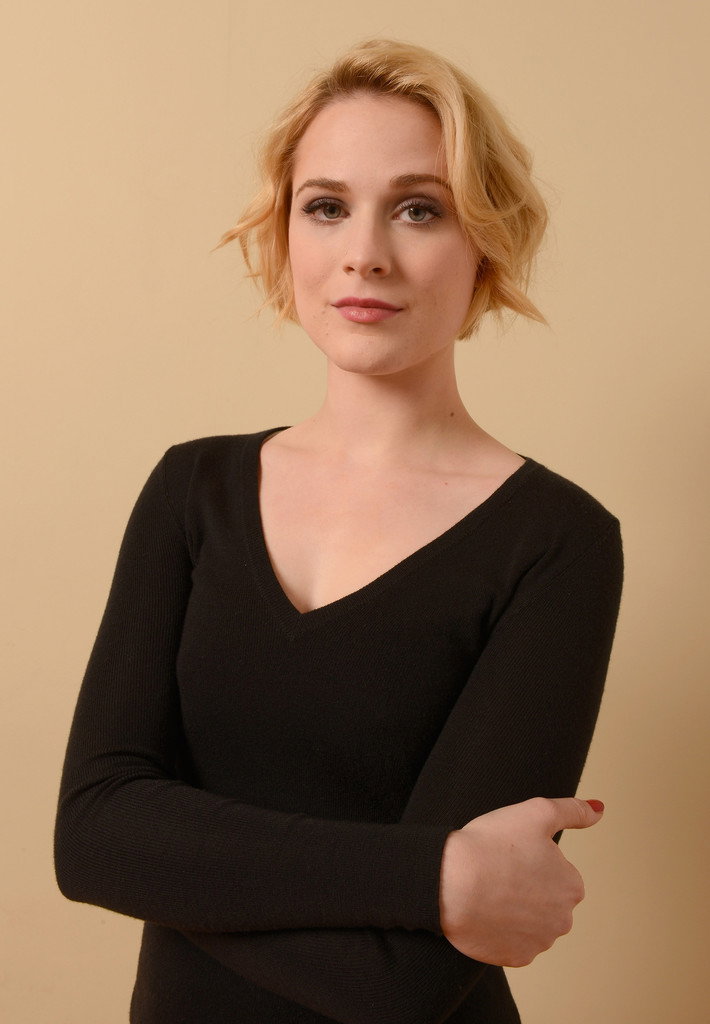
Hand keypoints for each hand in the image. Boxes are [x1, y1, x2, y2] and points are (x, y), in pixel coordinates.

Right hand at [439, 797, 603, 966]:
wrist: (450, 884)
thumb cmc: (492, 845)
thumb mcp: (536, 813)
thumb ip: (572, 811)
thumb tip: (599, 810)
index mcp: (572, 886)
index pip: (558, 871)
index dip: (532, 859)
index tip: (511, 854)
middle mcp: (563, 920)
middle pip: (546, 899)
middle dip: (527, 887)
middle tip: (499, 871)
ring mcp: (539, 943)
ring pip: (530, 921)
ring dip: (515, 910)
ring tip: (489, 891)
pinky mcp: (516, 958)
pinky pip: (512, 941)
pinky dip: (501, 929)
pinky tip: (485, 912)